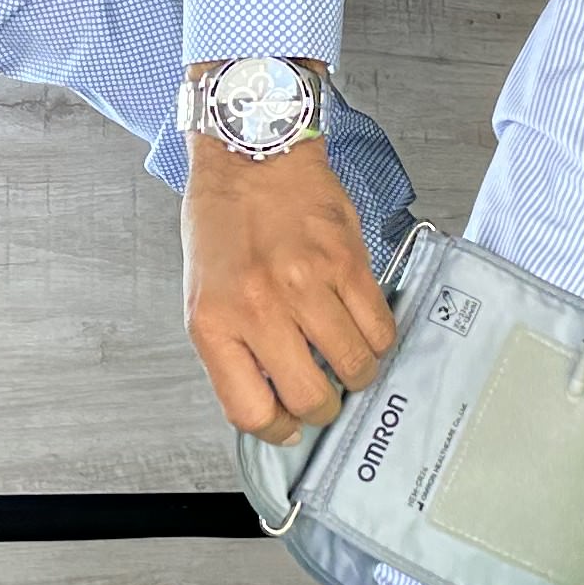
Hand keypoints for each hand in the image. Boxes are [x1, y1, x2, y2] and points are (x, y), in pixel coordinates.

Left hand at [183, 131, 397, 441]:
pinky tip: (364, 329)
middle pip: (310, 398)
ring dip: (357, 375)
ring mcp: (307, 285)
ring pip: (355, 366)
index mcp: (214, 321)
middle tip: (325, 396)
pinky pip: (380, 327)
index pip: (250, 409)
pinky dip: (378, 340)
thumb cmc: (225, 220)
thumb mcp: (203, 292)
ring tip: (349, 360)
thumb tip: (273, 400)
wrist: (252, 154)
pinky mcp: (348, 263)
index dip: (276, 430)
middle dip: (323, 409)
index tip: (287, 426)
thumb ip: (233, 348)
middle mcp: (259, 307)